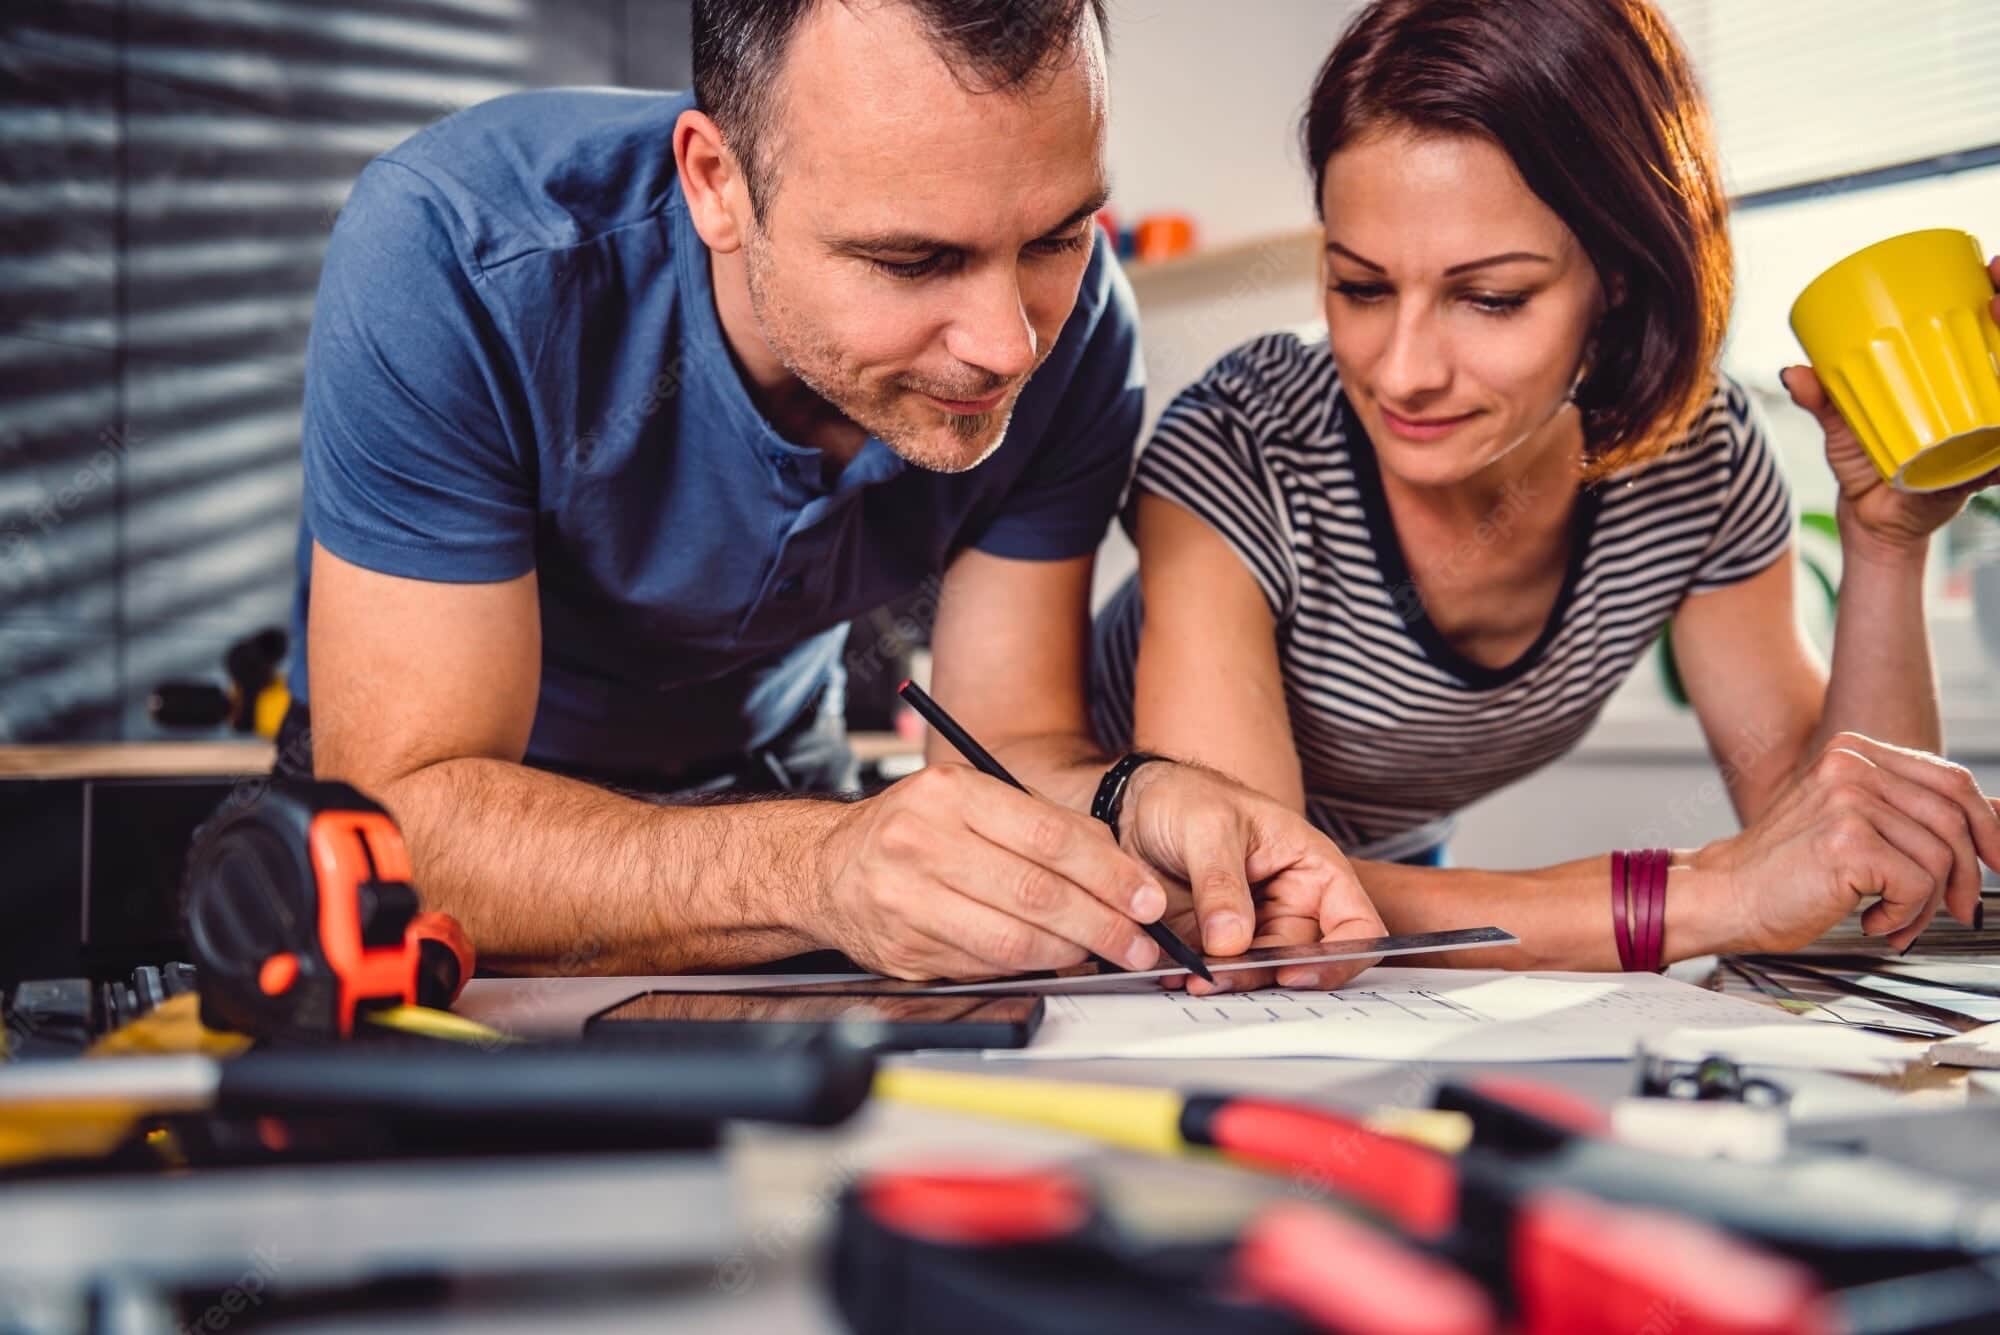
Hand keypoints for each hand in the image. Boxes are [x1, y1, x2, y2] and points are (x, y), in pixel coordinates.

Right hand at [811, 764, 1169, 979]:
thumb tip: (1118, 868)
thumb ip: (1040, 825)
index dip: (1109, 874)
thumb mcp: (970, 801)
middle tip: (1140, 940)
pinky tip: (1055, 961)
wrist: (826, 868)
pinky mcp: (904, 950)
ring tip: (1107, 953)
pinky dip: (1030, 968)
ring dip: (1072, 953)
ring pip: (1013, 939)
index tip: (1146, 897)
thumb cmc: (912, 830)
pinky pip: (984, 966)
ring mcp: (907, 900)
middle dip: (1103, 922)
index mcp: (949, 794)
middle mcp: (922, 842)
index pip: (1049, 836)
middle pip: (1037, 892)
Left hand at [1118, 761, 1386, 991]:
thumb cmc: (1189, 798)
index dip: (1338, 957)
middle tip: (1219, 977)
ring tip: (1189, 979)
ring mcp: (1255, 929)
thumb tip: (1231, 941)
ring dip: (1228, 982)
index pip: (1357, 924)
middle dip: (1264, 975)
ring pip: (1260, 974)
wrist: (1138, 806)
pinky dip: (1199, 978)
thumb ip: (1221, 883)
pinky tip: (1173, 975)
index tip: (1292, 972)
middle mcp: (1292, 905)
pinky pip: (1219, 974)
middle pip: (1302, 961)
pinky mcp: (1218, 945)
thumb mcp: (1208, 827)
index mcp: (1314, 870)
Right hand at [1693, 732, 1999, 953]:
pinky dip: (1905, 916)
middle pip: (1956, 817)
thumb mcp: (1852, 825)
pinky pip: (1919, 885)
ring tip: (1892, 921)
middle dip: (1968, 875)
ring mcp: (1849, 800)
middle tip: (1959, 910)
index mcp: (1853, 752)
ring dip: (1927, 906)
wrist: (1724, 896)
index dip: (1989, 825)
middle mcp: (1852, 765)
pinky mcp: (1848, 841)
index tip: (1999, 860)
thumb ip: (1910, 814)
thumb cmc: (1782, 872)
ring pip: (1942, 857)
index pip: (1952, 780)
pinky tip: (1871, 922)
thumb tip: (1994, 821)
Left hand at [1782, 254, 1999, 559]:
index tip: (1992, 267)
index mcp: (1954, 377)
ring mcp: (1988, 432)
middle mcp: (1981, 399)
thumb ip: (1820, 399)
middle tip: (1999, 296)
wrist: (1870, 522)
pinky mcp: (1987, 467)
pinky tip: (1998, 439)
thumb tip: (1791, 373)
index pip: (1989, 325)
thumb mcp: (1839, 425)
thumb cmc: (1863, 462)